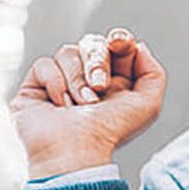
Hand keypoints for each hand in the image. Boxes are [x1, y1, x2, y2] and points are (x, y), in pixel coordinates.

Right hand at [12, 28, 165, 177]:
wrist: (77, 149)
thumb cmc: (110, 133)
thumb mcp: (148, 105)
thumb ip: (153, 73)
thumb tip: (138, 47)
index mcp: (113, 81)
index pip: (114, 44)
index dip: (119, 39)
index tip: (120, 43)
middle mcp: (86, 79)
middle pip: (92, 43)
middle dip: (98, 61)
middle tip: (99, 87)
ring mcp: (59, 81)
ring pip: (68, 52)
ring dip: (78, 79)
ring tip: (80, 105)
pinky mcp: (35, 86)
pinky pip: (44, 64)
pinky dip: (55, 83)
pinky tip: (60, 105)